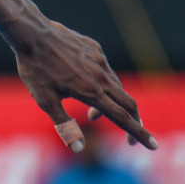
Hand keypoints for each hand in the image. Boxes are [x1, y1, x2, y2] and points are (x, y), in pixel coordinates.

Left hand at [13, 18, 155, 151]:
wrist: (31, 33)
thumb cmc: (35, 69)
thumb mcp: (45, 101)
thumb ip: (64, 125)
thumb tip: (79, 150)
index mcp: (90, 92)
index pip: (122, 118)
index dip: (139, 134)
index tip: (153, 146)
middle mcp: (100, 76)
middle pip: (129, 104)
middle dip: (134, 123)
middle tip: (128, 140)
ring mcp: (99, 61)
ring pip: (117, 87)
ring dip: (111, 104)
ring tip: (91, 114)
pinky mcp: (95, 49)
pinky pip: (106, 71)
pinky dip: (103, 85)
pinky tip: (87, 86)